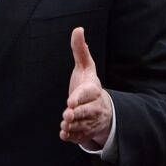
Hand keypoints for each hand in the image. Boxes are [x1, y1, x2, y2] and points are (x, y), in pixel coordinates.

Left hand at [59, 27, 112, 147]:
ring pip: (83, 125)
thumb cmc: (88, 83)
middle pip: (87, 112)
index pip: (88, 93)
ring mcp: (91, 120)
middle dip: (77, 115)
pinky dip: (72, 137)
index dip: (79, 98)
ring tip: (64, 125)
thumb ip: (80, 50)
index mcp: (94, 89)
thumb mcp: (86, 66)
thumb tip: (78, 28)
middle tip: (67, 115)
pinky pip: (80, 136)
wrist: (100, 107)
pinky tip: (64, 135)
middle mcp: (95, 106)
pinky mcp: (86, 131)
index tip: (70, 102)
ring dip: (73, 126)